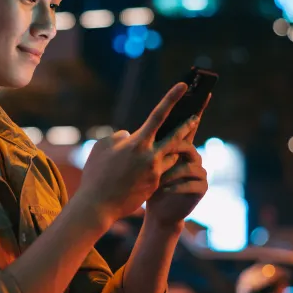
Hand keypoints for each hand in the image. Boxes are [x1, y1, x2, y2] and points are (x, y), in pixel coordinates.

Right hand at [74, 83, 199, 226]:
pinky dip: (161, 166)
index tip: (183, 86)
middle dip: (187, 126)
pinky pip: (163, 171)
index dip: (172, 98)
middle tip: (196, 117)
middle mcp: (150, 156)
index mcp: (138, 143)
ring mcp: (155, 172)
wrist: (98, 206)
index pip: (159, 114)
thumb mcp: (102, 148)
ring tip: (169, 147)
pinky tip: (154, 167)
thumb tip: (130, 135)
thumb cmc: (96, 174)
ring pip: (171, 156)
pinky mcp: (155, 185)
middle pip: (176, 137)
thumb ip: (118, 137)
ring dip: (171, 151)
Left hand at [144, 95, 210, 229]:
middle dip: (188, 128)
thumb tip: (125, 134)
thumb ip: (138, 147)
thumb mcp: (143, 165)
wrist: (161, 213)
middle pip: (189, 138)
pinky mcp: (201, 188)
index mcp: (178, 148)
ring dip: (172, 170)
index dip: (191, 107)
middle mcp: (192, 155)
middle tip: (185, 123)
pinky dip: (175, 185)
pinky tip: (164, 189)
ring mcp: (199, 171)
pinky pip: (191, 182)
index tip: (190, 88)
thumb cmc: (150, 187)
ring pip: (190, 162)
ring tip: (158, 177)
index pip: (183, 124)